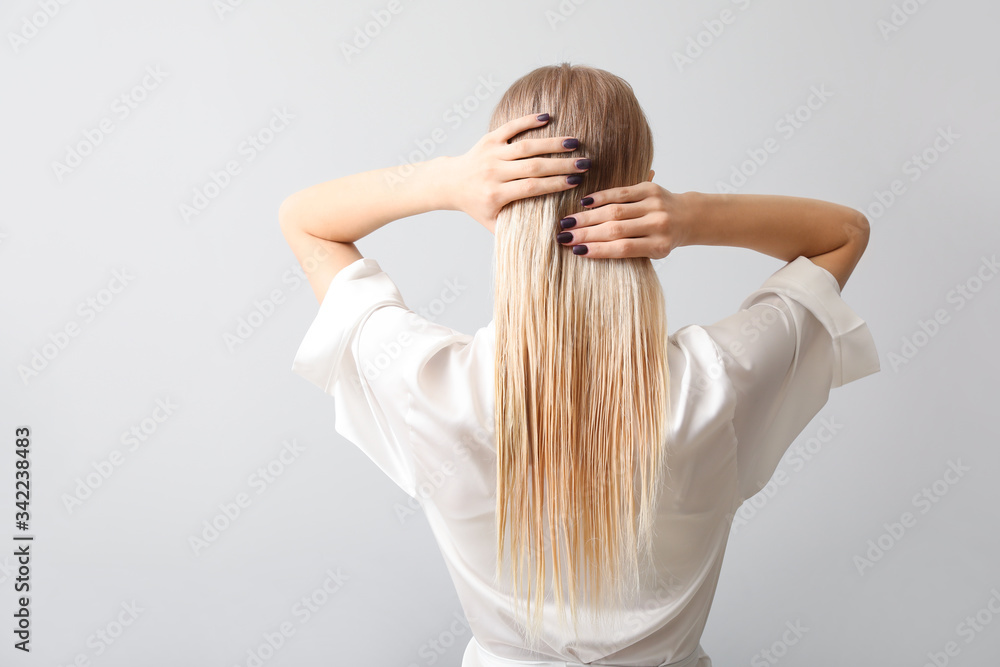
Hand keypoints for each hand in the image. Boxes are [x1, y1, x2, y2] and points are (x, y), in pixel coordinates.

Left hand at [443, 113, 590, 232]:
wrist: (450, 183)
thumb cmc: (476, 205)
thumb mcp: (491, 223)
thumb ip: (514, 231)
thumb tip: (546, 238)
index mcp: (495, 195)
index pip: (531, 188)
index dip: (555, 184)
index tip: (576, 182)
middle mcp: (493, 172)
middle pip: (533, 167)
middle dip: (561, 164)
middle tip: (584, 164)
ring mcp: (491, 153)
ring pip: (525, 146)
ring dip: (552, 143)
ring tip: (574, 143)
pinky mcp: (489, 139)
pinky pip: (511, 127)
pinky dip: (528, 121)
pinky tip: (548, 117)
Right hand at [556, 181, 690, 258]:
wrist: (688, 216)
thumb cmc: (663, 238)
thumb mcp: (652, 251)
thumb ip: (628, 250)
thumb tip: (587, 250)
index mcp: (659, 245)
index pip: (623, 249)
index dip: (599, 250)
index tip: (576, 252)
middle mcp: (658, 224)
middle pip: (616, 230)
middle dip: (586, 234)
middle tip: (564, 237)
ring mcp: (655, 205)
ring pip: (615, 211)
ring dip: (588, 217)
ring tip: (568, 222)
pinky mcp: (651, 188)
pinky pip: (621, 192)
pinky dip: (601, 197)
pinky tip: (585, 203)